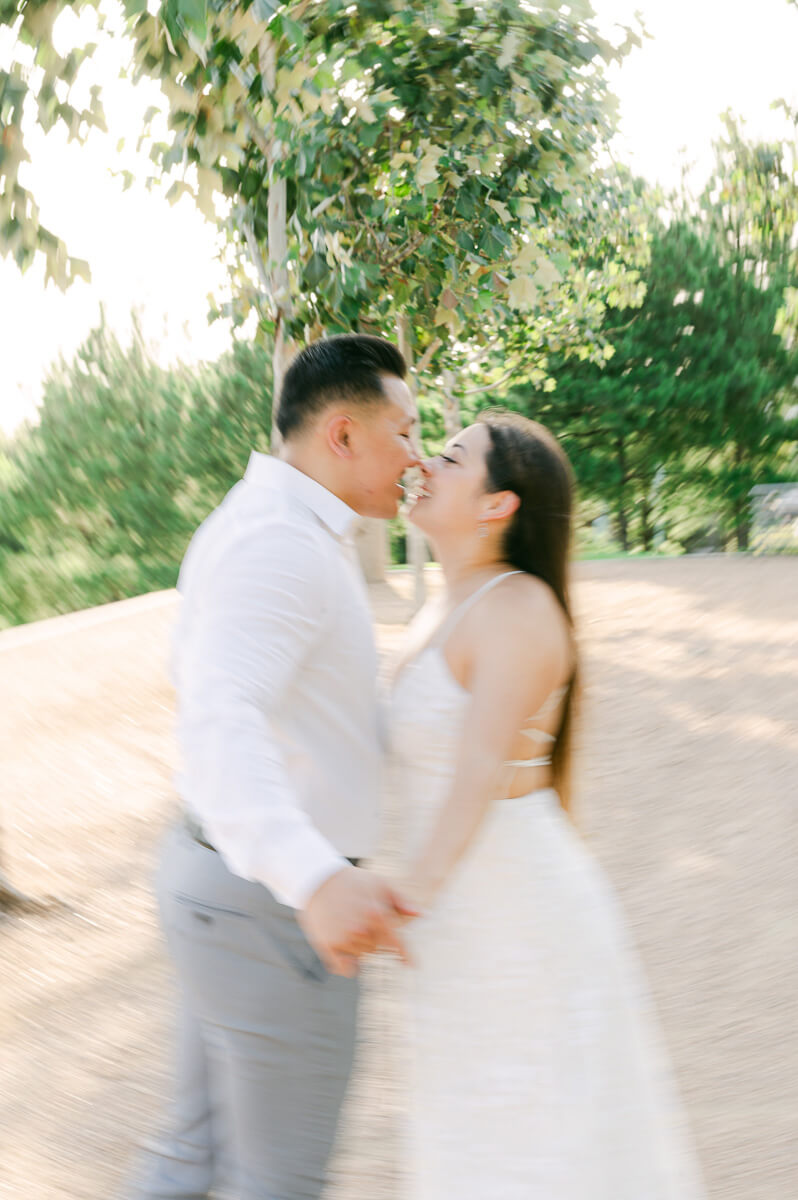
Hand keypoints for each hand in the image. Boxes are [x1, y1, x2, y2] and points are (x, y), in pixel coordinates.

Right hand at [299, 865, 418, 976]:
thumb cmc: (353, 881)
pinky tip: (344, 950)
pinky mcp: (328, 945)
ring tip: (350, 925)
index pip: (396, 942)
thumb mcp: (380, 884)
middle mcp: (360, 930)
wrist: (318, 879)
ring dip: (360, 946)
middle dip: (375, 938)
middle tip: (364, 920)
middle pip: (378, 948)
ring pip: (362, 956)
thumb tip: (420, 914)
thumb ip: (401, 900)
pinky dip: (347, 964)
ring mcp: (343, 939)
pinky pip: (344, 967)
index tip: (412, 966)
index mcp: (375, 914)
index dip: (406, 955)